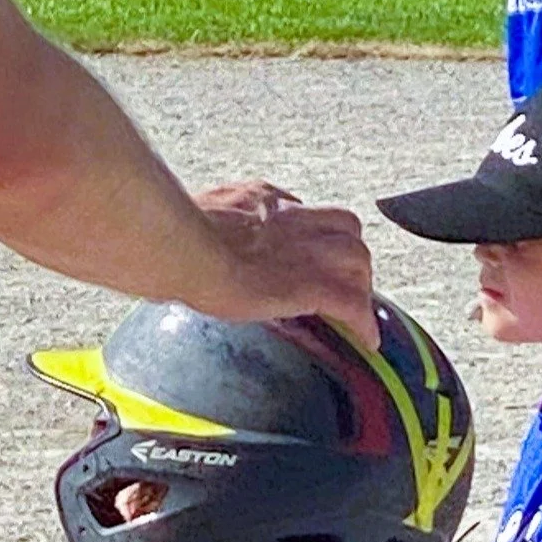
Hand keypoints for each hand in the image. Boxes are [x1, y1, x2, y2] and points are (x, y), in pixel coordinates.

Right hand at [195, 183, 375, 343]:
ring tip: (355, 313)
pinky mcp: (310, 285)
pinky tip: (367, 340)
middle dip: (350, 256)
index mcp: (266, 201)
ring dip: (361, 286)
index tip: (314, 256)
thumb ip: (216, 219)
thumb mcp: (200, 215)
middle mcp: (295, 219)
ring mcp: (307, 251)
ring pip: (359, 261)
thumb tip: (203, 233)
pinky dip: (364, 322)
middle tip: (342, 284)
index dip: (319, 236)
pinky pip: (353, 303)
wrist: (181, 249)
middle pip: (346, 230)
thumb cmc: (174, 237)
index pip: (309, 212)